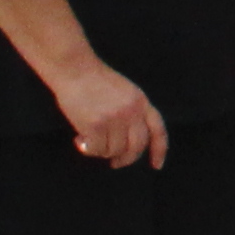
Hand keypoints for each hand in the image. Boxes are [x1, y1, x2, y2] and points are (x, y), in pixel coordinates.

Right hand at [52, 58, 168, 168]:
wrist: (74, 69)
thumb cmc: (95, 80)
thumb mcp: (125, 91)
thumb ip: (132, 112)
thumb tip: (129, 143)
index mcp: (142, 102)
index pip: (158, 131)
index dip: (159, 150)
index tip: (156, 165)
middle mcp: (132, 112)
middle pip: (136, 147)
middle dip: (126, 159)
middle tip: (115, 163)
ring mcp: (115, 119)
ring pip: (114, 150)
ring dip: (102, 151)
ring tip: (90, 140)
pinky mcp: (96, 125)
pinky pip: (96, 150)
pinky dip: (87, 149)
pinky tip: (79, 140)